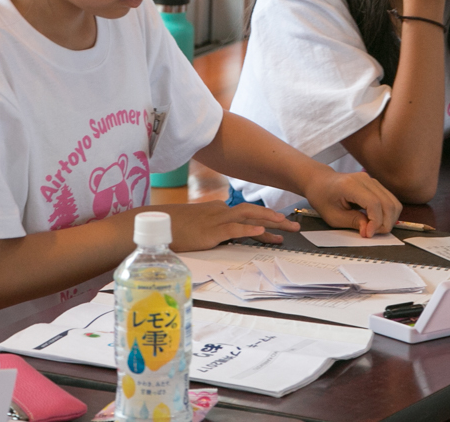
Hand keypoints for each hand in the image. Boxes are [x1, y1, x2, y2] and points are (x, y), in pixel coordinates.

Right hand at [159, 202, 299, 250]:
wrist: (153, 225)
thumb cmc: (173, 228)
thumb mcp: (197, 227)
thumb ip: (212, 230)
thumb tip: (225, 239)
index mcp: (219, 211)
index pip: (248, 215)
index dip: (267, 220)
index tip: (282, 226)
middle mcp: (220, 212)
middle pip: (254, 213)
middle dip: (276, 219)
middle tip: (295, 226)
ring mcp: (215, 221)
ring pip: (248, 218)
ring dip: (269, 222)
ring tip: (286, 226)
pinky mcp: (209, 232)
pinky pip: (232, 230)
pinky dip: (248, 230)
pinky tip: (261, 233)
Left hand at [303, 171, 401, 237]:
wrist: (320, 181)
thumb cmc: (323, 197)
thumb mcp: (333, 216)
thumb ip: (353, 222)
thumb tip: (369, 231)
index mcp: (351, 185)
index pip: (374, 203)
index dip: (375, 222)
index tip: (368, 234)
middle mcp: (365, 180)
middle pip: (388, 203)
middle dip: (385, 223)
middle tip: (372, 233)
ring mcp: (372, 181)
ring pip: (393, 203)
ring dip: (389, 220)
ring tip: (374, 229)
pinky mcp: (376, 185)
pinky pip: (390, 200)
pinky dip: (388, 214)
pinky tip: (377, 221)